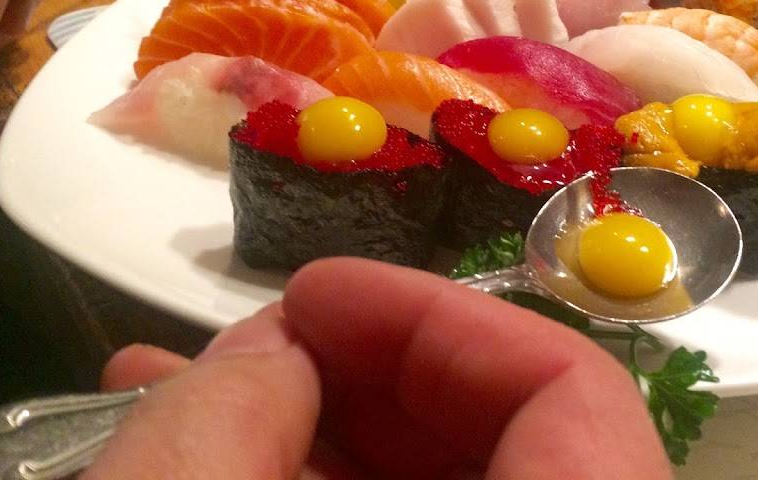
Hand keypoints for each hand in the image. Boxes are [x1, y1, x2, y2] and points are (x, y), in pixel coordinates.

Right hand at [85, 258, 671, 478]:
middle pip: (501, 434)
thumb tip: (270, 348)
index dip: (442, 319)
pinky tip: (212, 462)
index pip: (575, 389)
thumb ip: (244, 421)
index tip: (316, 294)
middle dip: (360, 373)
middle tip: (244, 349)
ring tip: (182, 398)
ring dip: (314, 432)